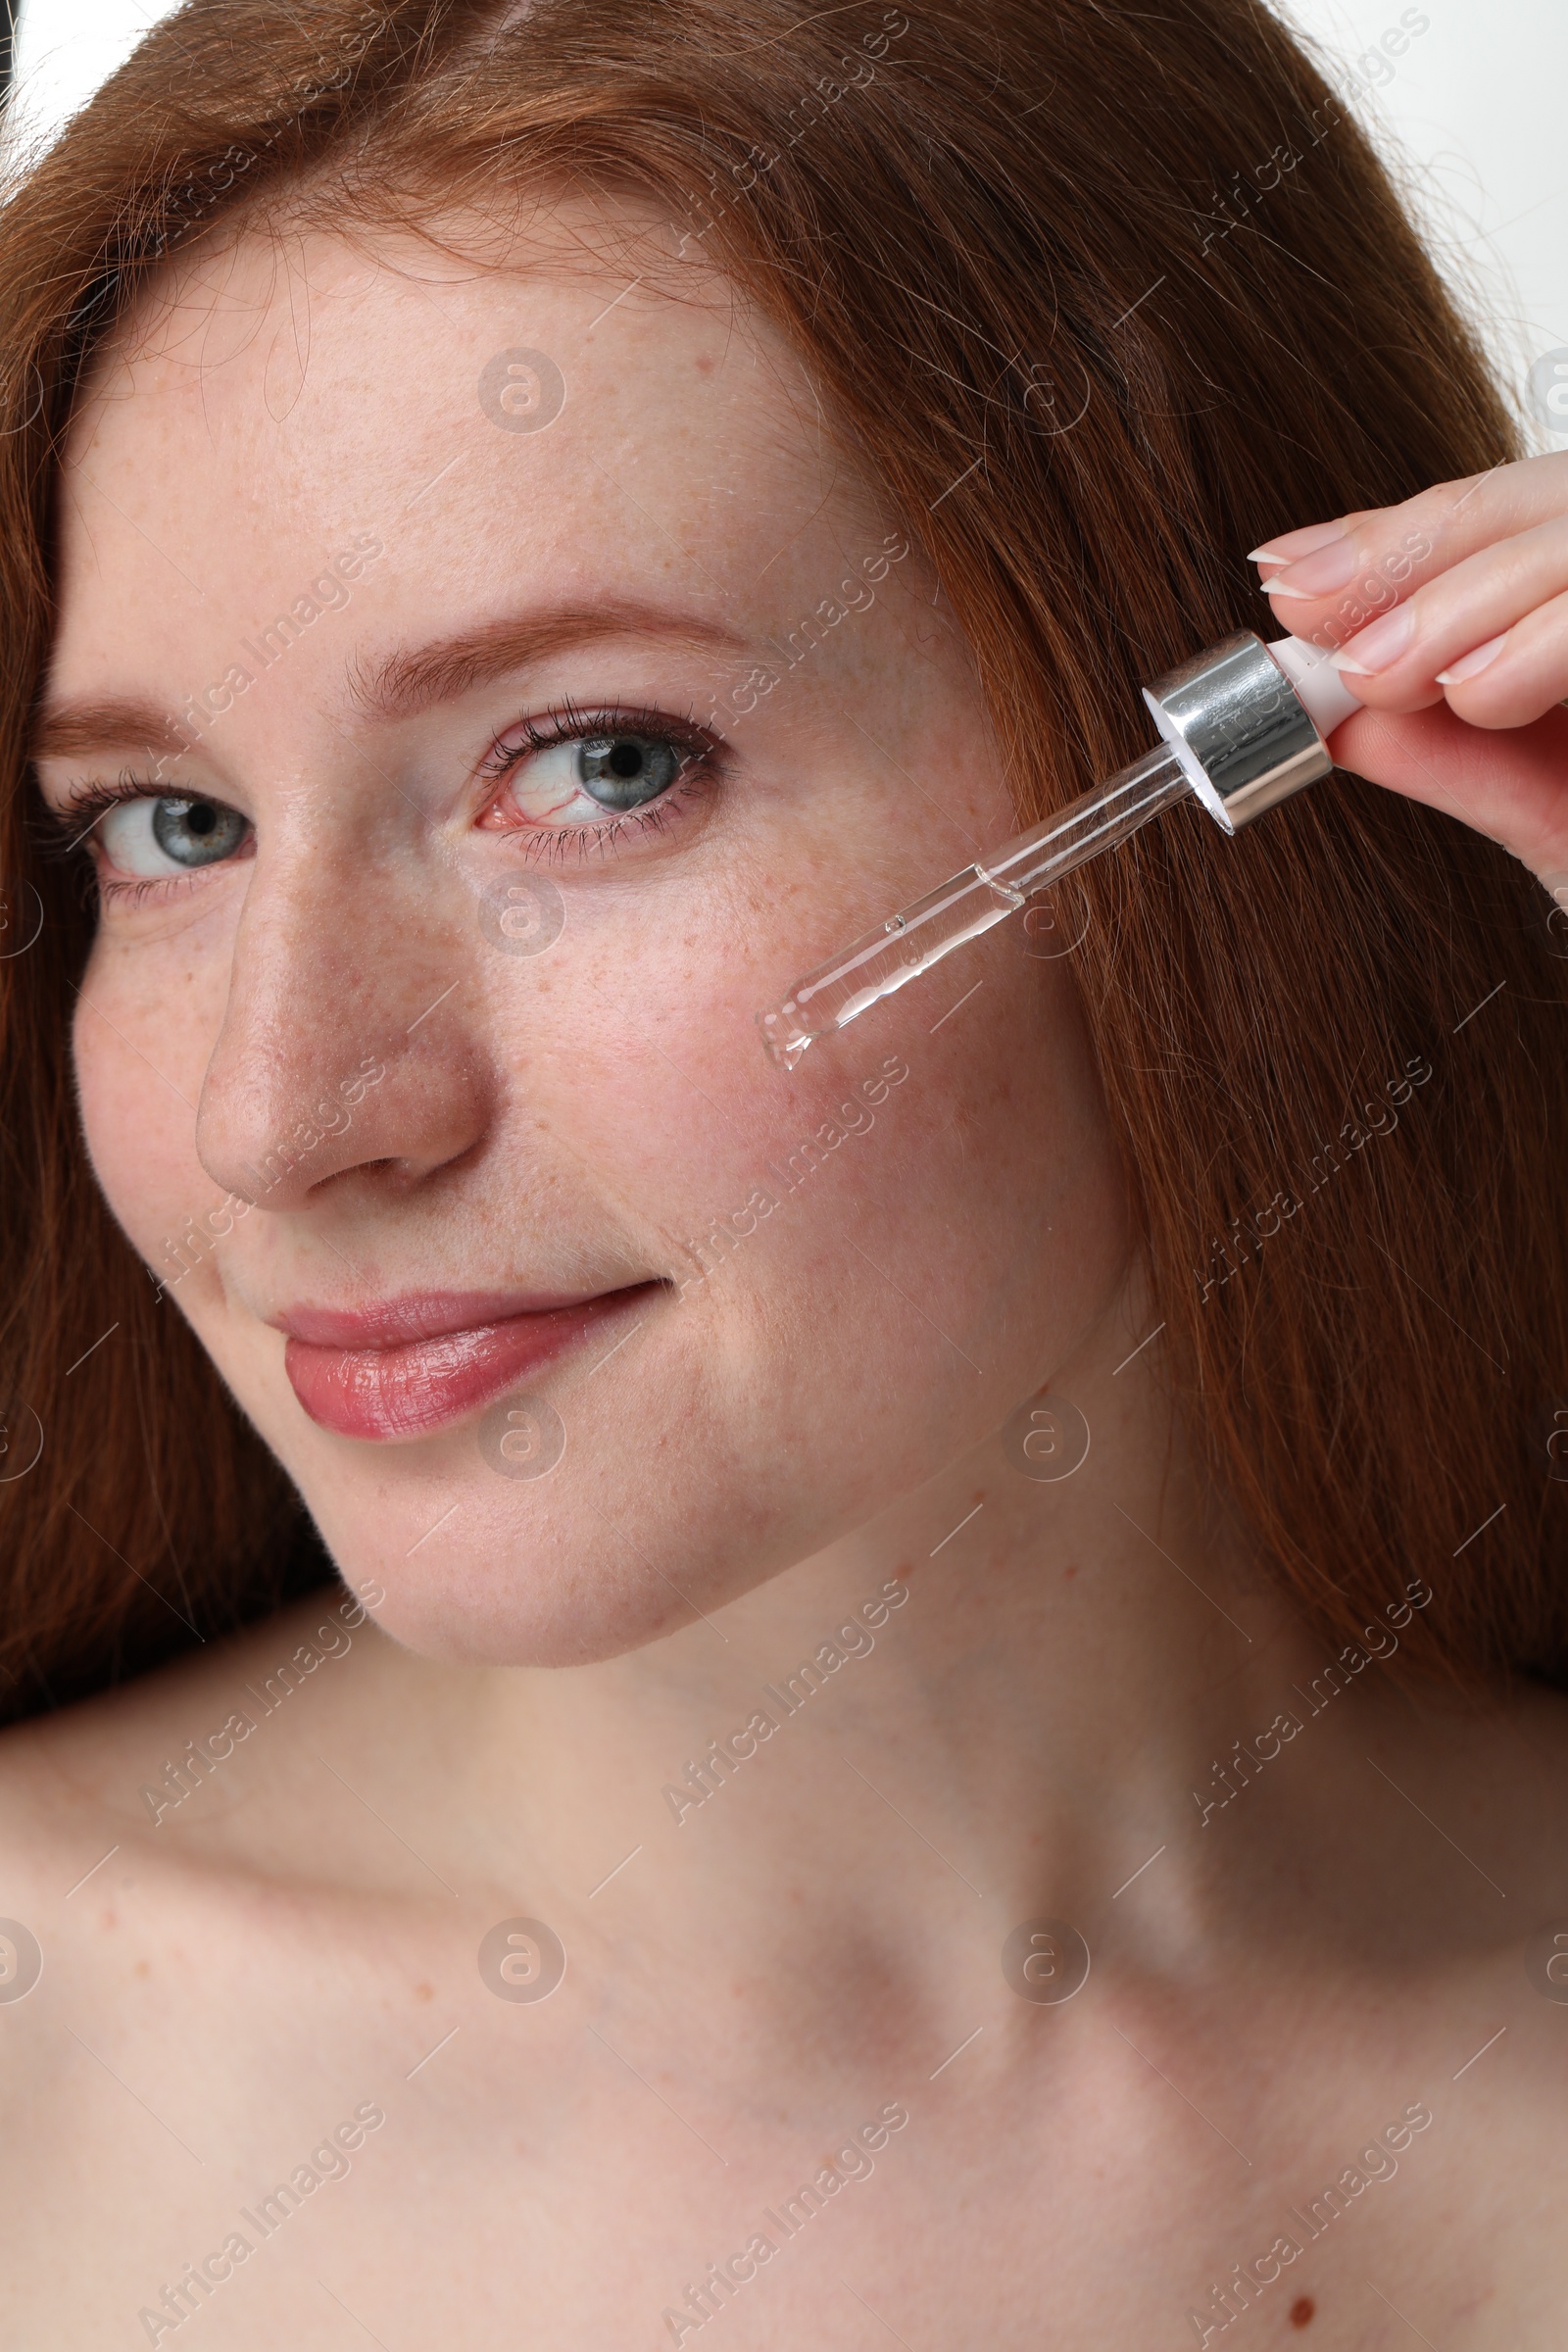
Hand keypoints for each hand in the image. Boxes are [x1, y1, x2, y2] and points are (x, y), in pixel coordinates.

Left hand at [1251, 450, 1567, 890]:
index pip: (1500, 523)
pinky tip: (1477, 692)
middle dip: (1412, 554)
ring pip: (1567, 530)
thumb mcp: (1545, 812)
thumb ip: (1448, 753)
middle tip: (1312, 621)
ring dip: (1461, 596)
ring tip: (1380, 675)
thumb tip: (1329, 710)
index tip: (1287, 581)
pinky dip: (1540, 638)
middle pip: (1540, 497)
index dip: (1393, 542)